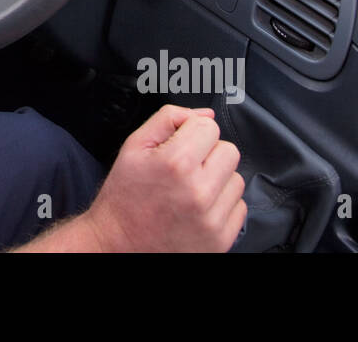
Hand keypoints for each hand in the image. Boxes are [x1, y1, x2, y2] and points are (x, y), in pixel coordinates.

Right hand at [16, 104, 245, 251]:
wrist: (119, 243)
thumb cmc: (125, 196)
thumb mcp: (134, 146)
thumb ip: (168, 119)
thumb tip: (205, 114)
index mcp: (175, 163)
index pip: (209, 127)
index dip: (192, 132)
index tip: (179, 146)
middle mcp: (197, 191)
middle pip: (229, 151)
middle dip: (208, 154)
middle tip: (186, 168)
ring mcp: (211, 218)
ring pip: (236, 179)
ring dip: (217, 180)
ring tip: (191, 190)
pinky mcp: (220, 239)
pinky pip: (239, 207)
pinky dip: (221, 205)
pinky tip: (199, 208)